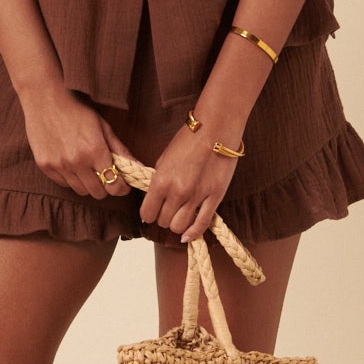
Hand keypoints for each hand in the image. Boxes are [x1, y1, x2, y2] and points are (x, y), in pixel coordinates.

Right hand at [18, 81, 129, 199]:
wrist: (45, 98)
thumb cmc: (77, 110)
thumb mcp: (103, 127)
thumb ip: (121, 150)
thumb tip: (138, 167)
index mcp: (95, 150)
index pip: (114, 185)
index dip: (121, 188)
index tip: (122, 185)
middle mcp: (77, 161)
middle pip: (98, 193)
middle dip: (105, 186)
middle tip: (104, 174)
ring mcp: (59, 165)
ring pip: (80, 190)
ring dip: (87, 183)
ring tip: (87, 167)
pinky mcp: (45, 166)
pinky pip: (63, 184)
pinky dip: (70, 178)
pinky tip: (70, 162)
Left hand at [139, 121, 240, 242]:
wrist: (216, 128)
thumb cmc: (188, 139)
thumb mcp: (164, 158)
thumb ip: (159, 180)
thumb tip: (154, 198)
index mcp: (161, 180)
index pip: (147, 213)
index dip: (148, 214)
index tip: (152, 211)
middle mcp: (177, 192)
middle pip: (163, 222)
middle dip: (163, 217)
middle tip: (168, 210)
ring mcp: (197, 196)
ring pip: (180, 227)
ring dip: (177, 225)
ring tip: (180, 216)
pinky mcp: (214, 197)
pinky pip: (201, 225)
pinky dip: (193, 233)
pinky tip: (188, 235)